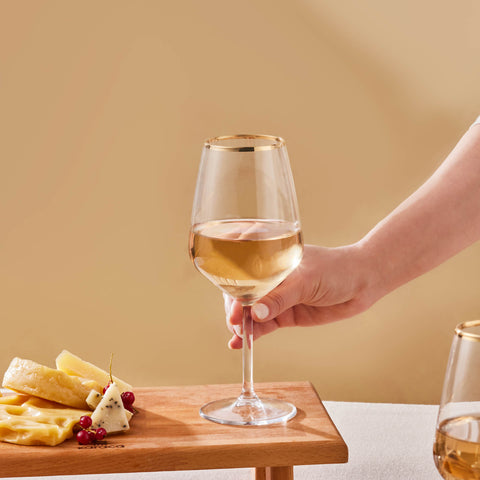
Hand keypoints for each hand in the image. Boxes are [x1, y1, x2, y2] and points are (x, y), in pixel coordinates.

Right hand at [224, 243, 381, 348]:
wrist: (363, 283)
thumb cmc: (336, 270)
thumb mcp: (307, 280)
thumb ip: (281, 297)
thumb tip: (256, 313)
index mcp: (270, 261)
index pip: (242, 275)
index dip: (233, 291)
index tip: (233, 310)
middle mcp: (270, 279)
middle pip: (242, 296)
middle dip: (235, 312)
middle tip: (237, 327)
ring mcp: (277, 298)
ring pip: (251, 313)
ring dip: (241, 326)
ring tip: (239, 338)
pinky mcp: (285, 315)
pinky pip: (263, 326)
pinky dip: (251, 335)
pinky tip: (240, 344)